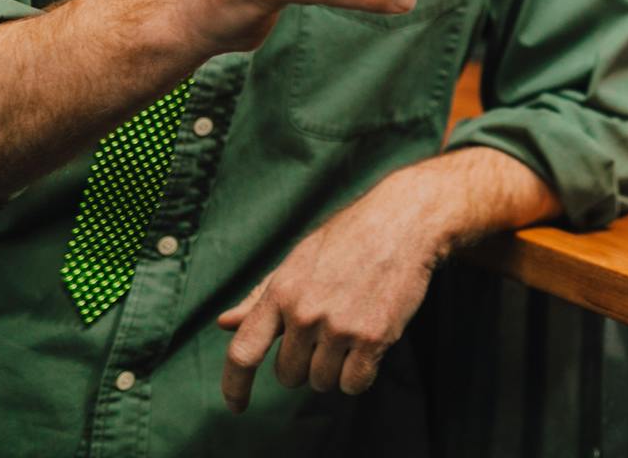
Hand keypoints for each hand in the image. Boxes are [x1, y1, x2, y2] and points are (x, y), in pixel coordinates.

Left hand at [217, 174, 445, 410]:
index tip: (236, 406)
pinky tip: (367, 344)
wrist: (403, 222)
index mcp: (280, 292)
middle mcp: (304, 312)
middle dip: (304, 364)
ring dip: (334, 368)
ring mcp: (339, 327)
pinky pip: (353, 384)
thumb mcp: (297, 260)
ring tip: (351, 329)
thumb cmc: (348, 239)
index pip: (243, 352)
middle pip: (288, 375)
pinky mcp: (373, 338)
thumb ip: (261, 297)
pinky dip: (359, 374)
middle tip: (326, 332)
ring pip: (322, 382)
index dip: (234, 386)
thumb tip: (224, 323)